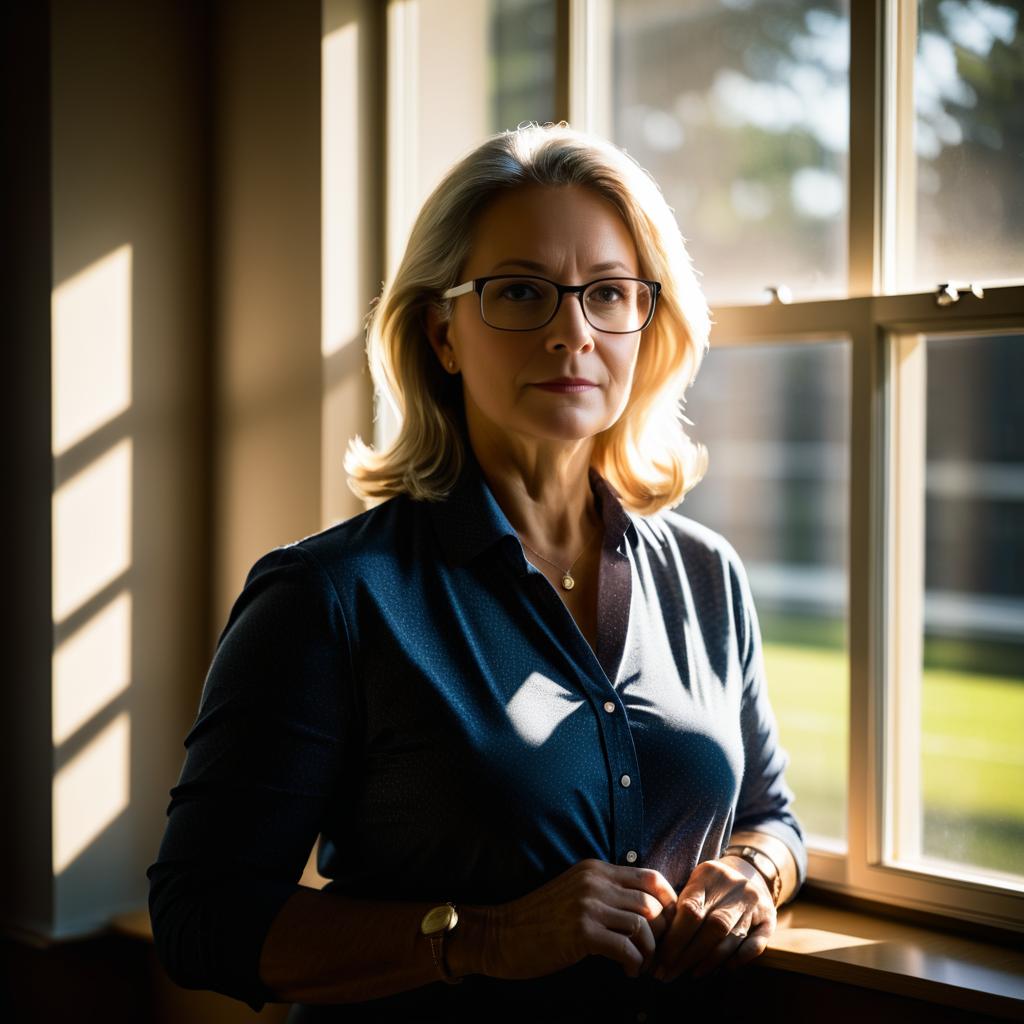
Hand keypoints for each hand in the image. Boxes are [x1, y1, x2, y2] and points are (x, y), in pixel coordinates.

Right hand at [480, 859, 677, 980]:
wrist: (501, 934)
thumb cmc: (540, 919)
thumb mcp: (575, 892)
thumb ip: (605, 892)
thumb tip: (645, 910)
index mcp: (595, 869)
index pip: (650, 877)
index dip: (669, 903)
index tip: (669, 926)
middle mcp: (595, 882)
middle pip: (652, 903)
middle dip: (663, 933)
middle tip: (658, 953)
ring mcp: (588, 906)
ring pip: (643, 925)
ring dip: (650, 952)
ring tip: (642, 965)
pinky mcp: (582, 932)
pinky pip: (626, 948)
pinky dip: (634, 964)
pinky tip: (628, 972)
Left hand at [649, 855, 775, 982]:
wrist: (750, 872)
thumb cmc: (711, 884)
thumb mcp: (695, 882)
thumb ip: (679, 905)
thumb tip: (656, 940)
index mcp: (709, 874)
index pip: (690, 909)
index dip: (674, 939)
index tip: (660, 960)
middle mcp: (735, 887)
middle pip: (712, 927)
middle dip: (687, 955)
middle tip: (669, 973)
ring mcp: (755, 903)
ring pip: (732, 938)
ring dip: (709, 961)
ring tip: (691, 974)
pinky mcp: (770, 919)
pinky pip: (756, 945)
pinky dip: (738, 960)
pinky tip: (722, 969)